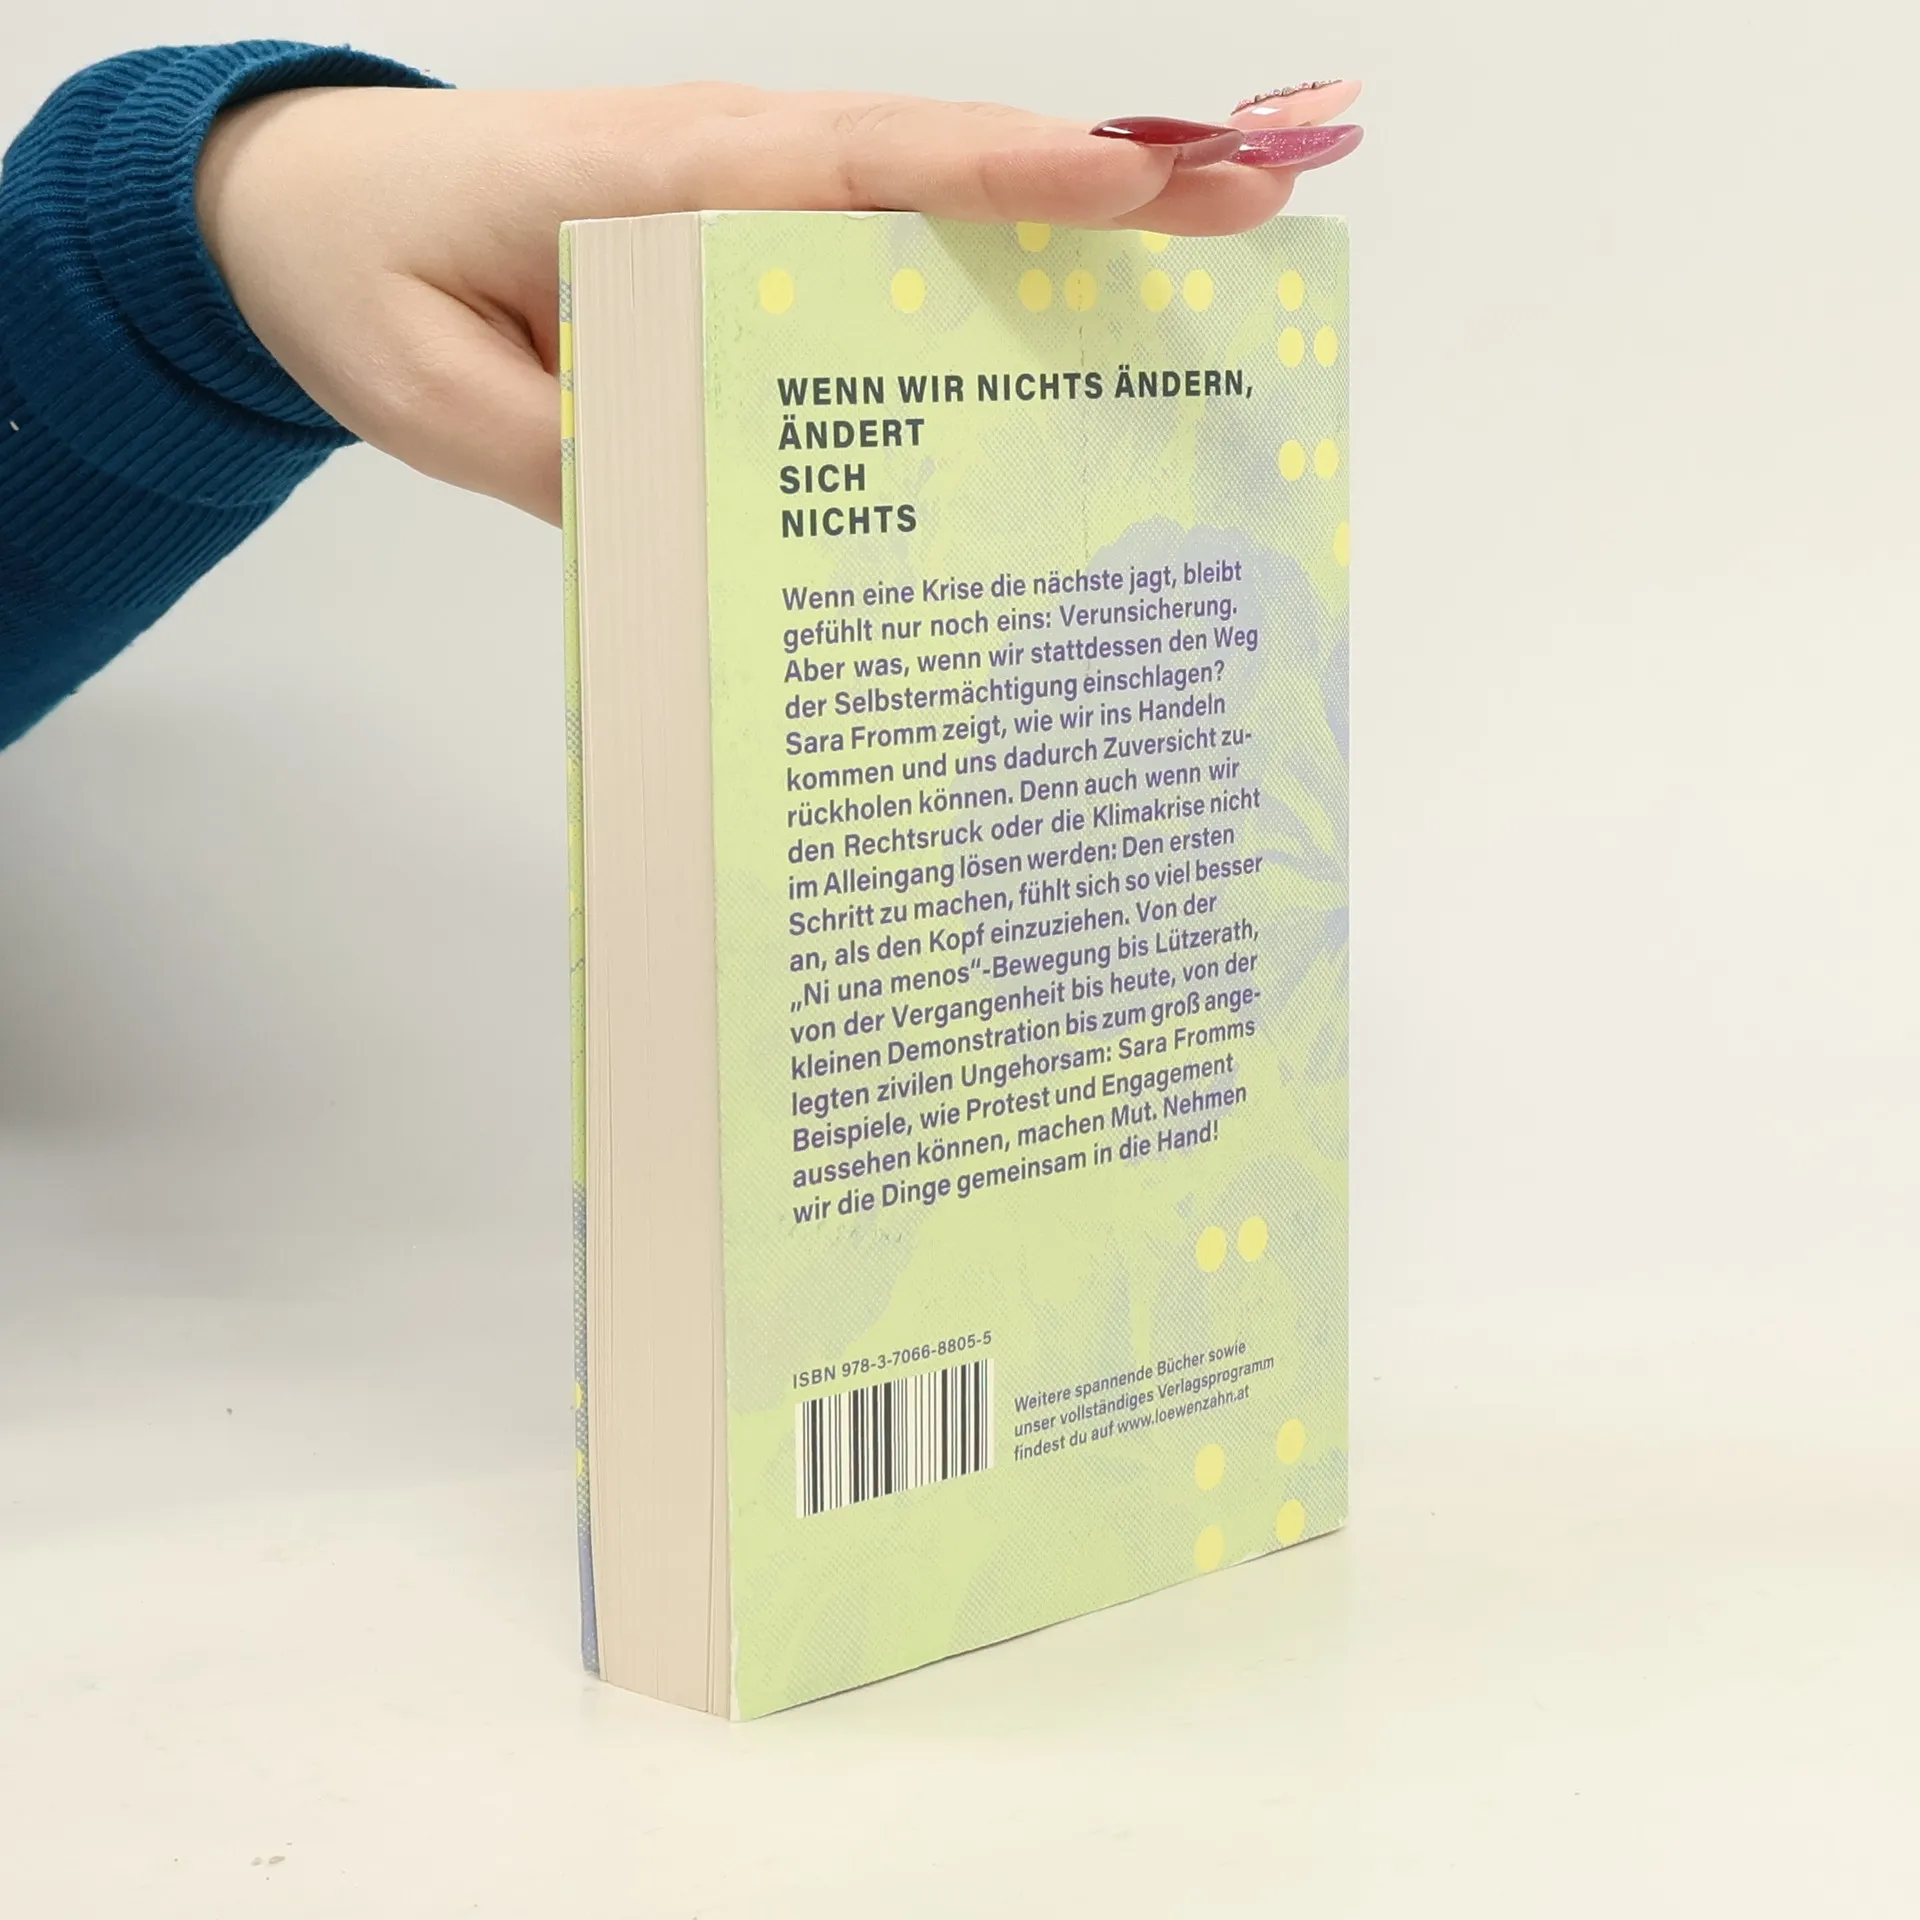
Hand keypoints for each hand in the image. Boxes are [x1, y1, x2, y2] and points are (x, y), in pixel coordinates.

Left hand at [196, 82, 1360, 522]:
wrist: (308, 215)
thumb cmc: (366, 277)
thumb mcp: (441, 395)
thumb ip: (579, 456)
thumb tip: (728, 524)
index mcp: (663, 181)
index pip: (856, 168)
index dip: (1000, 178)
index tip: (1135, 184)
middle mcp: (736, 173)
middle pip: (943, 171)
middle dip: (1110, 184)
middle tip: (1267, 195)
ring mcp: (753, 207)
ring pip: (936, 213)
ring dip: (1082, 226)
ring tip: (1229, 242)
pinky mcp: (752, 255)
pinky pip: (883, 261)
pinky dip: (994, 276)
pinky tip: (1075, 330)